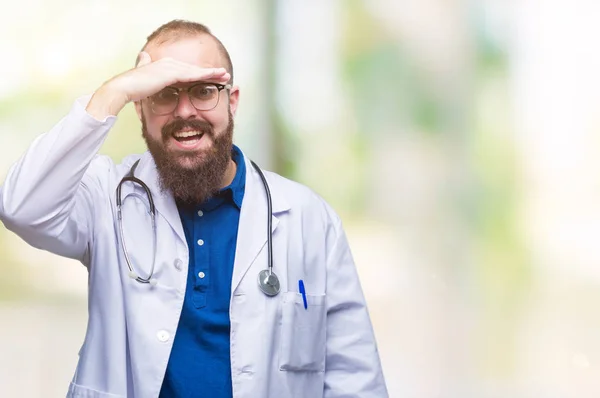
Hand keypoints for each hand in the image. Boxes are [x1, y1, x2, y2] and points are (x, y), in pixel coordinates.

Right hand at [86, 52, 230, 119]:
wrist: (123, 89)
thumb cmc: (131, 90)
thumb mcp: (145, 85)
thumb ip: (146, 74)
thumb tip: (144, 65)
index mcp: (163, 67)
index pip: (187, 71)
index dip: (200, 74)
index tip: (212, 78)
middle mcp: (168, 64)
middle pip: (194, 69)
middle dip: (209, 72)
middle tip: (224, 74)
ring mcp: (169, 67)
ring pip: (195, 70)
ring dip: (211, 72)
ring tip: (224, 75)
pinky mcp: (170, 73)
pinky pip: (192, 74)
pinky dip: (204, 75)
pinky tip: (214, 76)